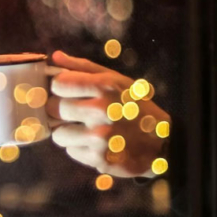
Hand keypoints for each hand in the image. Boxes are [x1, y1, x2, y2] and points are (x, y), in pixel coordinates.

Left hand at [47, 50, 169, 177]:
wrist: (162, 143)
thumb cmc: (135, 107)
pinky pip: (71, 151)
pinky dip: (79, 148)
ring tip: (85, 129)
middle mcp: (101, 110)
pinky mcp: (99, 158)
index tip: (65, 92)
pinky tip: (94, 143)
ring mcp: (99, 136)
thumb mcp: (117, 80)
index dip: (59, 88)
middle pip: (54, 109)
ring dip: (67, 132)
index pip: (58, 84)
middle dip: (60, 110)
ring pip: (58, 134)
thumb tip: (55, 57)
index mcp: (105, 86)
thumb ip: (84, 67)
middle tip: (74, 112)